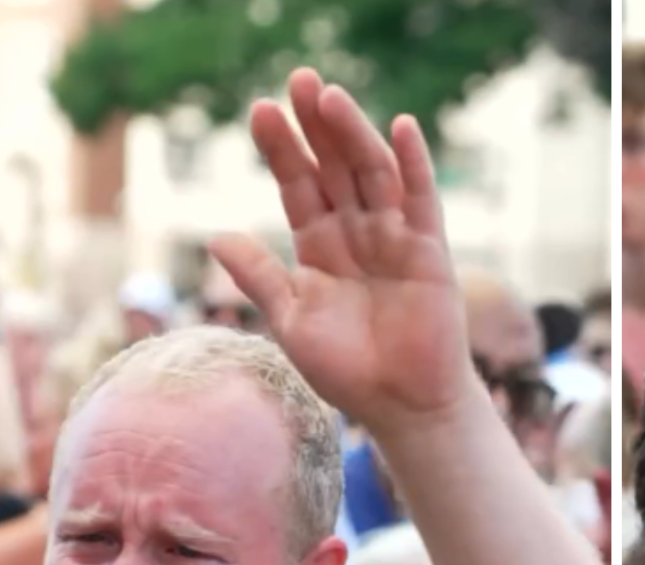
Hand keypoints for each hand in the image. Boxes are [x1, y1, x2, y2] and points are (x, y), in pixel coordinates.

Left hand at [214, 68, 484, 438]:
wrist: (399, 406)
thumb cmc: (346, 370)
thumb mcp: (290, 320)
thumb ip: (259, 276)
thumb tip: (215, 235)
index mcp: (320, 247)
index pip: (298, 186)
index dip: (281, 150)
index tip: (259, 111)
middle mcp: (357, 233)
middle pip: (334, 168)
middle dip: (315, 126)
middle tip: (296, 79)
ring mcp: (394, 238)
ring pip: (372, 174)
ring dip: (353, 134)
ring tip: (328, 98)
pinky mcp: (429, 251)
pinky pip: (421, 200)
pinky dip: (413, 164)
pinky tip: (400, 127)